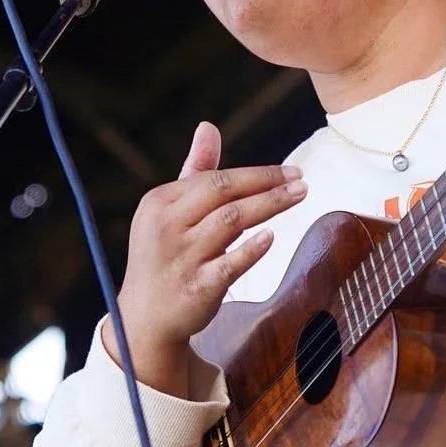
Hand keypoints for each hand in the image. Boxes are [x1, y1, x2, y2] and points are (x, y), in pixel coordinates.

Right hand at [103, 121, 306, 395]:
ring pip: (231, 221)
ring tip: (299, 198)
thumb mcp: (169, 212)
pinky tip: (271, 236)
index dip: (256, 173)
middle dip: (266, 182)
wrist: (144, 319)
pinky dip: (251, 249)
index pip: (213, 178)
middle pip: (223, 192)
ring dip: (269, 206)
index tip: (289, 172)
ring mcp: (181, 258)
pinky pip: (229, 264)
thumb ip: (194, 171)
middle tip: (301, 181)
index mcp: (159, 202)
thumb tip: (208, 127)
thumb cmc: (164, 256)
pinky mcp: (196, 288)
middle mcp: (166, 227)